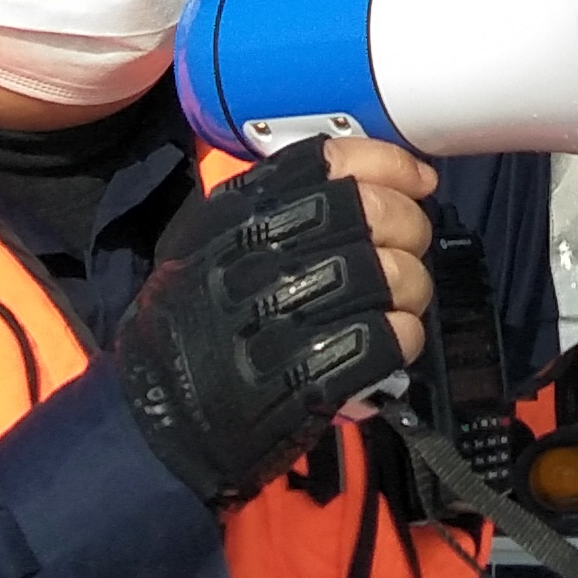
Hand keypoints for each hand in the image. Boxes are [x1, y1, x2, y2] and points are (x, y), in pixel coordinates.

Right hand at [111, 136, 438, 500]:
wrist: (159, 416)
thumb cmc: (190, 325)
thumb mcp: (208, 242)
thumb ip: (276, 206)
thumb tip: (371, 181)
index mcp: (237, 215)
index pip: (329, 162)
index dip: (389, 165)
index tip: (418, 179)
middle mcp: (260, 256)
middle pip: (374, 213)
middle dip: (410, 227)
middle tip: (408, 247)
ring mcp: (285, 317)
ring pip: (393, 275)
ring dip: (412, 288)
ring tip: (399, 302)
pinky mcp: (310, 376)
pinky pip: (389, 340)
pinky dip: (403, 338)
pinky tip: (390, 342)